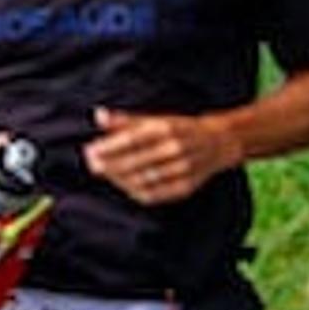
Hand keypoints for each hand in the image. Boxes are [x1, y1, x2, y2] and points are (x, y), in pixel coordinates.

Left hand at [83, 107, 228, 206]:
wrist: (218, 142)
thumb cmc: (180, 129)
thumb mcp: (156, 119)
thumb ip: (126, 120)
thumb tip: (98, 115)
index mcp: (167, 128)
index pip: (132, 139)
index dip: (108, 147)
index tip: (90, 150)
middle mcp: (176, 148)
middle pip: (136, 161)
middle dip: (110, 164)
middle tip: (92, 165)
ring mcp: (183, 169)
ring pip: (144, 179)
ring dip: (120, 179)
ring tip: (105, 174)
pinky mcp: (186, 187)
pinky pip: (156, 194)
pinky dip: (136, 192)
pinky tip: (124, 185)